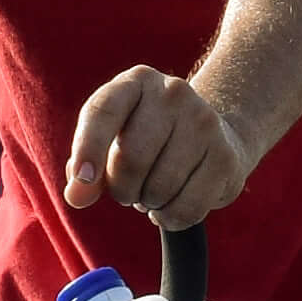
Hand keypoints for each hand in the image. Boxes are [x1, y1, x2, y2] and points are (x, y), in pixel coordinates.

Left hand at [63, 66, 256, 227]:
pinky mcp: (226, 157)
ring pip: (159, 187)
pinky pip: (187, 208)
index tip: (81, 181)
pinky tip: (171, 205)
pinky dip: (171, 219)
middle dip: (121, 189)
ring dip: (147, 203)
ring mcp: (204, 122)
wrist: (215, 134)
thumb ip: (84, 169)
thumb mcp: (111, 143)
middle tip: (127, 191)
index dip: (88, 148)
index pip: (103, 111)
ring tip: (153, 191)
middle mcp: (173, 93)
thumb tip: (76, 197)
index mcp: (136, 82)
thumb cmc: (148, 140)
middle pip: (131, 158)